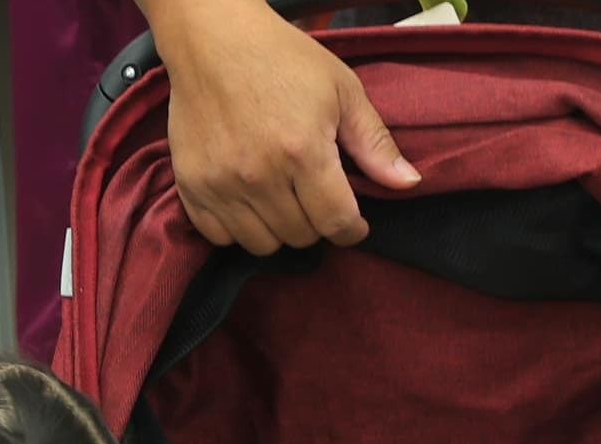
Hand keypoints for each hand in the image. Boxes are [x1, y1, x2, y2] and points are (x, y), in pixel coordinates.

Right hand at [152, 0, 419, 255]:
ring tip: (284, 204)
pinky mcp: (191, 186)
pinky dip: (238, 230)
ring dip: (279, 231)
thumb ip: (374, 142)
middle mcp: (260, 175)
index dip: (352, 230)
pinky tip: (249, 204)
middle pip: (300, 237)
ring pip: (261, 244)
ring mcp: (220, 184)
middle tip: (316, 200)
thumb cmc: (283, 59)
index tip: (354, 225)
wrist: (213, 42)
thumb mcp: (342, 90)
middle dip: (317, 225)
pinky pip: (219, 236)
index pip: (335, 221)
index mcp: (303, 151)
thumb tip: (409, 184)